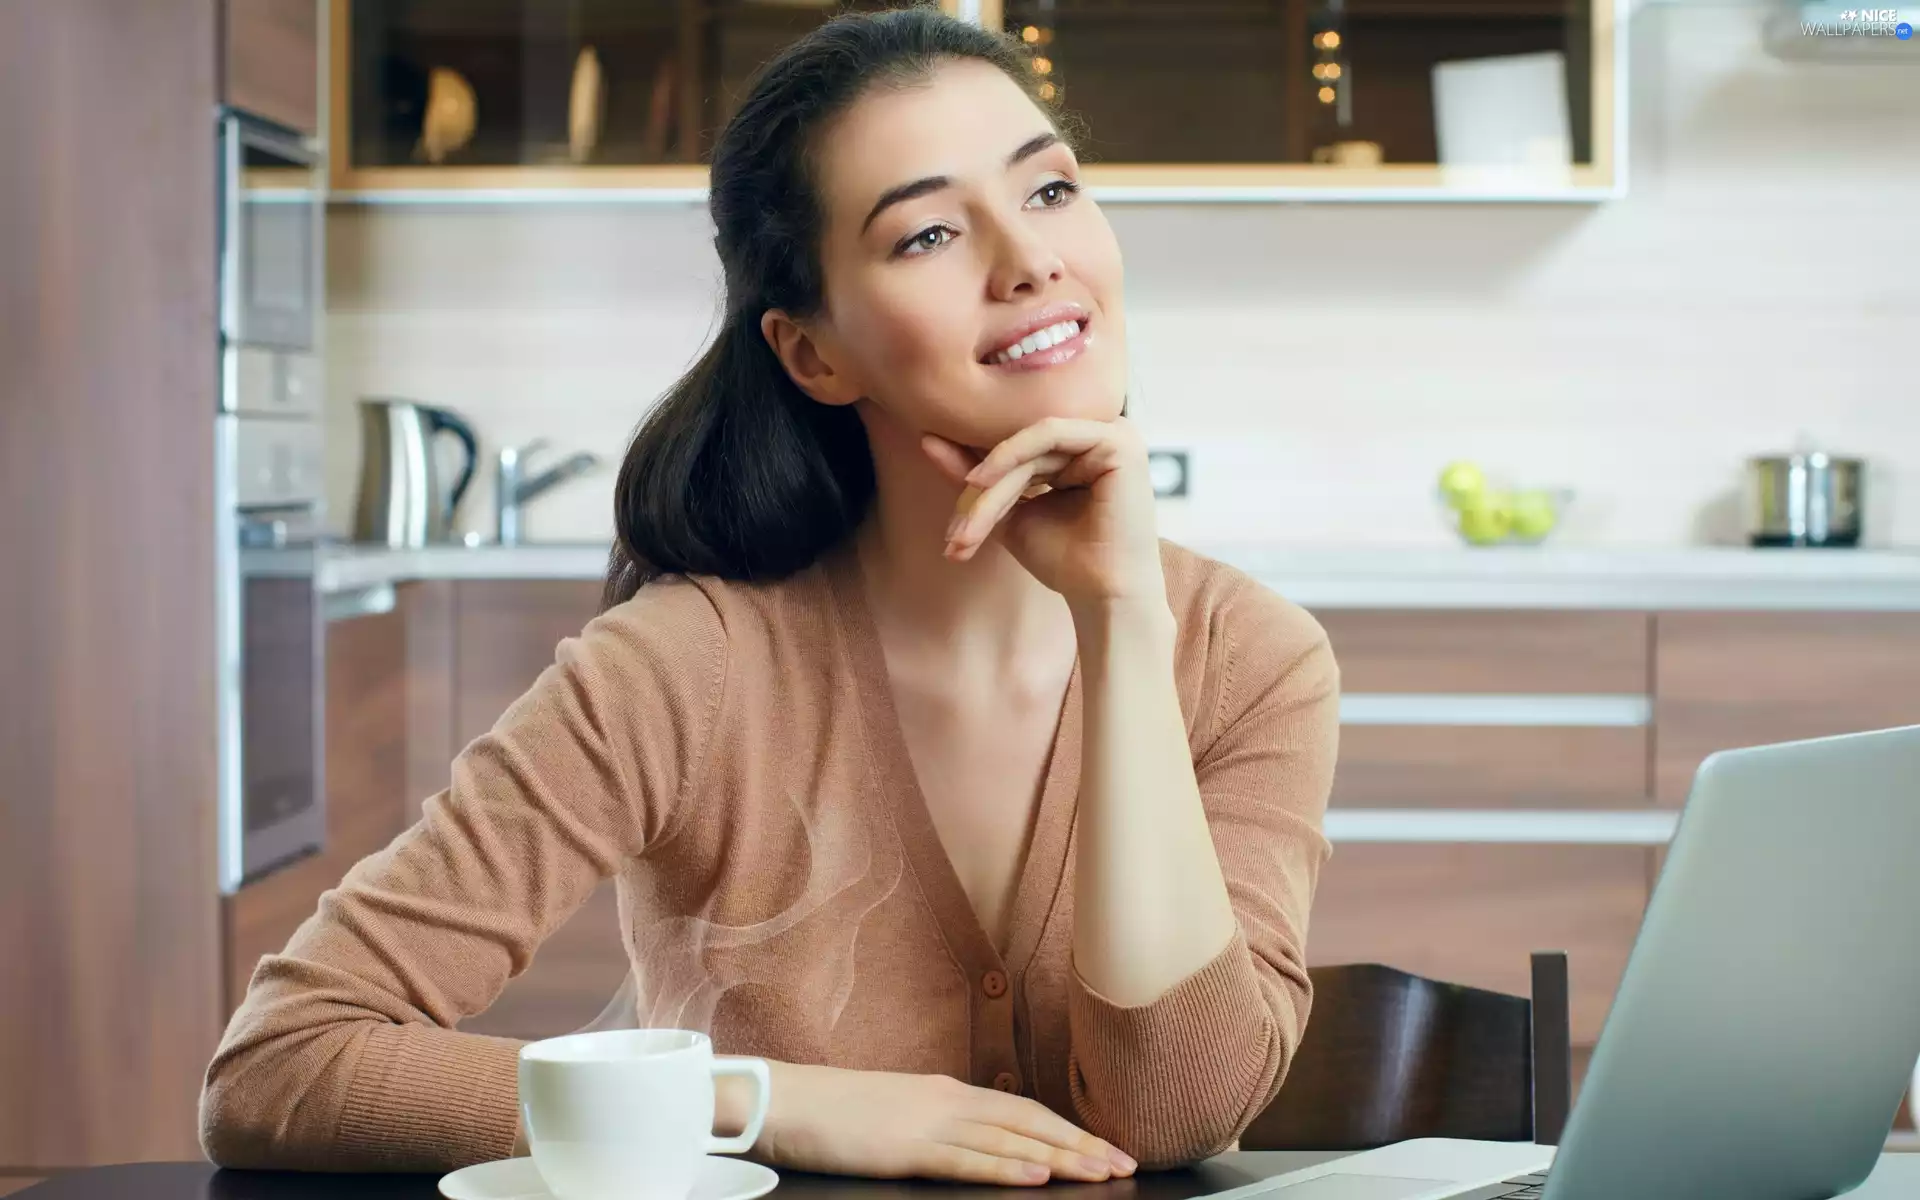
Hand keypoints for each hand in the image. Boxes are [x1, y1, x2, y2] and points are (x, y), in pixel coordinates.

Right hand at [738, 1061, 1136, 1185]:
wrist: (782, 1101)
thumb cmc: (832, 1114)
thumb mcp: (896, 1114)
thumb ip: (937, 1125)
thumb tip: (974, 1144)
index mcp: (945, 1094)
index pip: (1022, 1110)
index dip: (1068, 1130)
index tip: (1105, 1148)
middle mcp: (946, 1102)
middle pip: (1028, 1123)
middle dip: (1081, 1146)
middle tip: (1125, 1164)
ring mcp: (927, 1124)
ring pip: (1009, 1141)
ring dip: (1060, 1159)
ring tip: (1101, 1173)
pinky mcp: (905, 1149)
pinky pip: (966, 1160)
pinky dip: (1006, 1168)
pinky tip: (1036, 1177)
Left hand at [923, 416, 1163, 606]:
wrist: (1103, 597)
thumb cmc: (1064, 559)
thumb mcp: (1008, 511)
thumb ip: (975, 476)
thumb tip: (926, 440)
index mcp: (1080, 448)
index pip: (1016, 447)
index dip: (975, 471)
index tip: (942, 505)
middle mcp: (1099, 434)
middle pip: (1020, 448)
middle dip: (980, 489)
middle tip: (956, 534)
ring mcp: (1113, 433)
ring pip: (1028, 444)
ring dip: (991, 483)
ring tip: (967, 525)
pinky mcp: (1118, 440)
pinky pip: (1050, 433)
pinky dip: (1011, 454)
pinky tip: (983, 481)